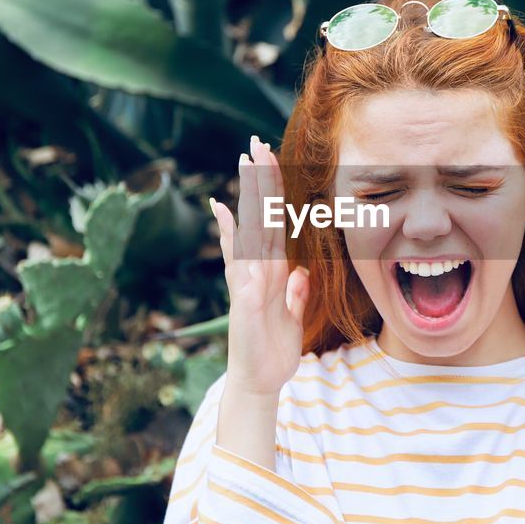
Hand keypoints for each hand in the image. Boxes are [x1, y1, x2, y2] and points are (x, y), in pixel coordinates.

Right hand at [209, 135, 310, 397]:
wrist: (259, 381)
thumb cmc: (272, 350)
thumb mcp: (293, 316)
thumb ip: (297, 293)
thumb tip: (301, 274)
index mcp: (272, 271)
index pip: (276, 223)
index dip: (276, 194)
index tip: (273, 162)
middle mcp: (257, 268)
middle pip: (261, 215)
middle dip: (260, 179)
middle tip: (256, 142)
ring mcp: (248, 278)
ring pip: (251, 227)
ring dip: (249, 194)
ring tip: (244, 161)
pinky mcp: (244, 295)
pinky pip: (238, 259)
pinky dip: (230, 235)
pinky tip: (222, 209)